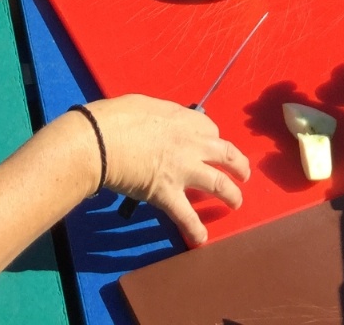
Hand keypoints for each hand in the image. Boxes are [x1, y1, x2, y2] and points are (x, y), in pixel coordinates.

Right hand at [84, 95, 249, 244]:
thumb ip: (161, 117)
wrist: (101, 141)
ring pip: (219, 184)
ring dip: (231, 194)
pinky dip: (195, 229)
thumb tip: (159, 123)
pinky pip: (186, 215)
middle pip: (226, 154)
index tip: (209, 145)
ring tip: (236, 202)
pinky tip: (202, 239)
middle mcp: (192, 144)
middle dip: (239, 164)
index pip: (210, 129)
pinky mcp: (168, 194)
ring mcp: (183, 170)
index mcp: (185, 120)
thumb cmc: (116, 118)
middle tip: (243, 174)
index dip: (211, 139)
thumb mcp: (145, 105)